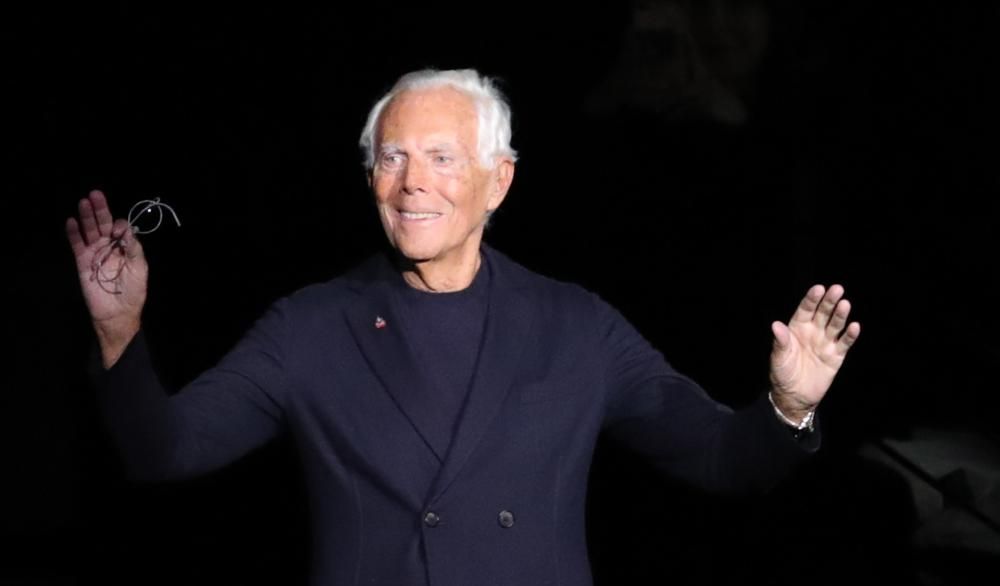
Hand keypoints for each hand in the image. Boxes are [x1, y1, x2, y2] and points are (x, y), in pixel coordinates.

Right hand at [66, 189, 147, 365]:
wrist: (117, 314)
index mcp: (126, 248)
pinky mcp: (82, 262)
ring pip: (89, 231)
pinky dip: (74, 233)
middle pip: (103, 224)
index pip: (121, 228)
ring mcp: (95, 253)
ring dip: (87, 216)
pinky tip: (72, 221)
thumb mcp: (140, 268)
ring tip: (84, 202)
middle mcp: (110, 248)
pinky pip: (77, 245)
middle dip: (100, 210)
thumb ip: (134, 248)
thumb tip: (125, 229)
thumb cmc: (133, 292)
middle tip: (96, 194)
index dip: (120, 225)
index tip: (119, 230)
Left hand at [769, 284, 859, 421]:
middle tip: (837, 289)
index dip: (812, 299)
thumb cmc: (782, 373)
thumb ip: (780, 341)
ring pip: (835, 325)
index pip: (806, 310)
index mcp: (797, 329)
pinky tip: (854, 326)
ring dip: (840, 315)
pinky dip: (850, 335)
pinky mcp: (835, 356)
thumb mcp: (779, 357)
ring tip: (845, 304)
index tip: (818, 288)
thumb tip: (776, 325)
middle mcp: (813, 332)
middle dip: (829, 302)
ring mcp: (825, 343)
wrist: (794, 396)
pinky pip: (844, 343)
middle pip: (823, 313)